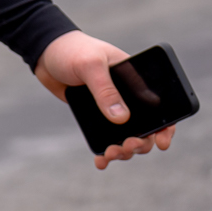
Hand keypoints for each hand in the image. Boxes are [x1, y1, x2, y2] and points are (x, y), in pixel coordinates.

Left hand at [34, 30, 173, 169]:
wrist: (45, 52)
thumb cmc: (73, 50)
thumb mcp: (90, 65)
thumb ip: (105, 90)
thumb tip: (121, 118)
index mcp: (137, 79)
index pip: (161, 106)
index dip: (166, 126)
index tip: (161, 142)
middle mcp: (128, 96)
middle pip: (145, 128)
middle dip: (140, 143)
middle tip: (127, 146)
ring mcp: (111, 107)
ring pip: (126, 136)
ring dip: (124, 150)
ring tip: (111, 154)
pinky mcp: (95, 115)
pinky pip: (105, 136)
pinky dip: (105, 151)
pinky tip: (101, 161)